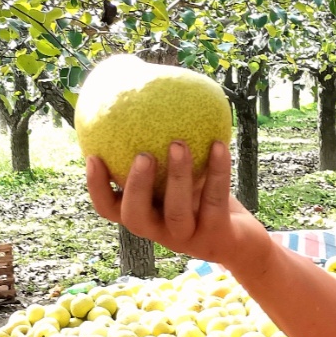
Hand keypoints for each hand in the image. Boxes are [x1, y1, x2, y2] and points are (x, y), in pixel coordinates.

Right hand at [85, 140, 258, 266]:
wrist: (241, 238)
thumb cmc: (203, 197)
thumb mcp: (181, 175)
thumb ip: (161, 151)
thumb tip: (146, 98)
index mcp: (145, 214)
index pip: (110, 208)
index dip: (97, 187)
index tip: (93, 156)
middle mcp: (160, 231)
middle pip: (135, 217)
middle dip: (136, 186)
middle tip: (142, 155)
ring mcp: (187, 237)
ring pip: (176, 212)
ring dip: (177, 177)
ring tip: (178, 144)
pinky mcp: (216, 237)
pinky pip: (215, 201)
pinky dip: (217, 172)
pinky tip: (219, 145)